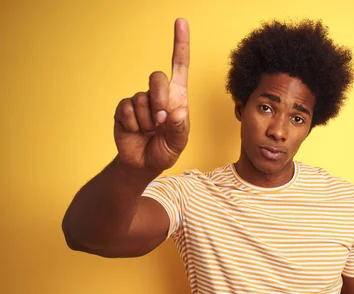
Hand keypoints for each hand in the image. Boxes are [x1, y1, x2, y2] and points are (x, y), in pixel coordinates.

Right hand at [114, 18, 189, 172]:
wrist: (142, 164)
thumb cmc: (165, 150)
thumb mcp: (178, 142)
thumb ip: (180, 127)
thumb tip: (177, 110)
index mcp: (177, 97)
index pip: (180, 66)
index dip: (180, 44)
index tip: (181, 22)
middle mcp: (158, 94)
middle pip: (157, 78)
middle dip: (160, 100)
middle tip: (161, 122)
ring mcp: (140, 100)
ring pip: (142, 99)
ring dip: (147, 121)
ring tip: (149, 132)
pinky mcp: (124, 109)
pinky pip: (127, 110)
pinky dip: (134, 125)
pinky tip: (136, 132)